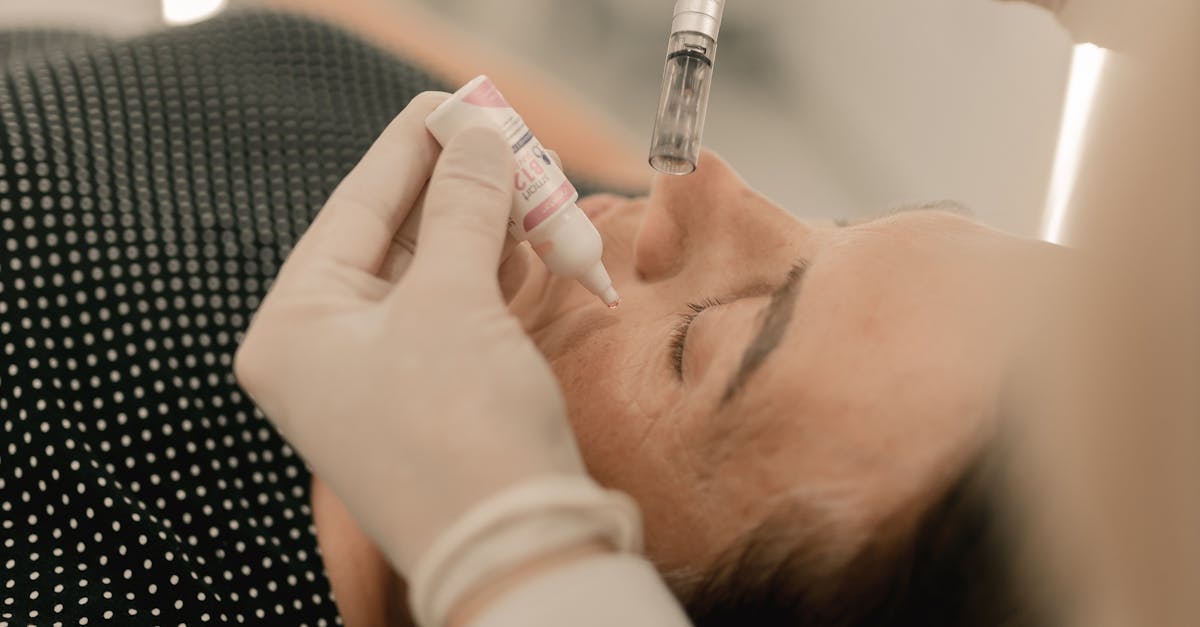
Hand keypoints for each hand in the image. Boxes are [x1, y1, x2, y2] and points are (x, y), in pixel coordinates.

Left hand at [234, 93, 586, 574]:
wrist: (515, 549)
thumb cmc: (457, 430)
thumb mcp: (451, 300)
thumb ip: (460, 207)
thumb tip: (474, 135)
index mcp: (294, 328)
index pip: (353, 209)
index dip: (410, 149)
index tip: (454, 103)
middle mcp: (326, 352)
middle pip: (394, 238)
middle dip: (459, 190)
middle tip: (508, 143)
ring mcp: (381, 377)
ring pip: (434, 272)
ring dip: (486, 229)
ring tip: (530, 189)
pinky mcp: (434, 395)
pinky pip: (458, 311)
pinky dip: (494, 275)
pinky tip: (528, 244)